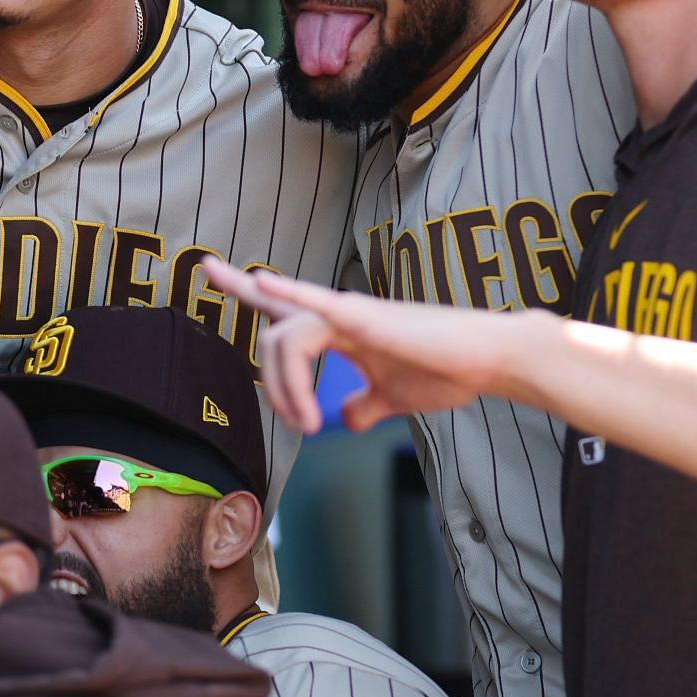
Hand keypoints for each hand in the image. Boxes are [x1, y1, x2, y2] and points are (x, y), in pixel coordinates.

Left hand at [201, 258, 524, 433]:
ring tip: (308, 424)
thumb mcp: (392, 398)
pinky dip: (291, 295)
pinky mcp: (370, 319)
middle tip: (297, 425)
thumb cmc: (447, 371)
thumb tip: (346, 418)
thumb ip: (365, 405)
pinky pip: (321, 306)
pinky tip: (265, 284)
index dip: (242, 290)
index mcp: (342, 329)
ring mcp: (353, 313)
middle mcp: (340, 314)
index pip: (282, 309)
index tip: (208, 270)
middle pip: (273, 326)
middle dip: (265, 366)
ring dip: (286, 386)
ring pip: (287, 336)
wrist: (489, 363)